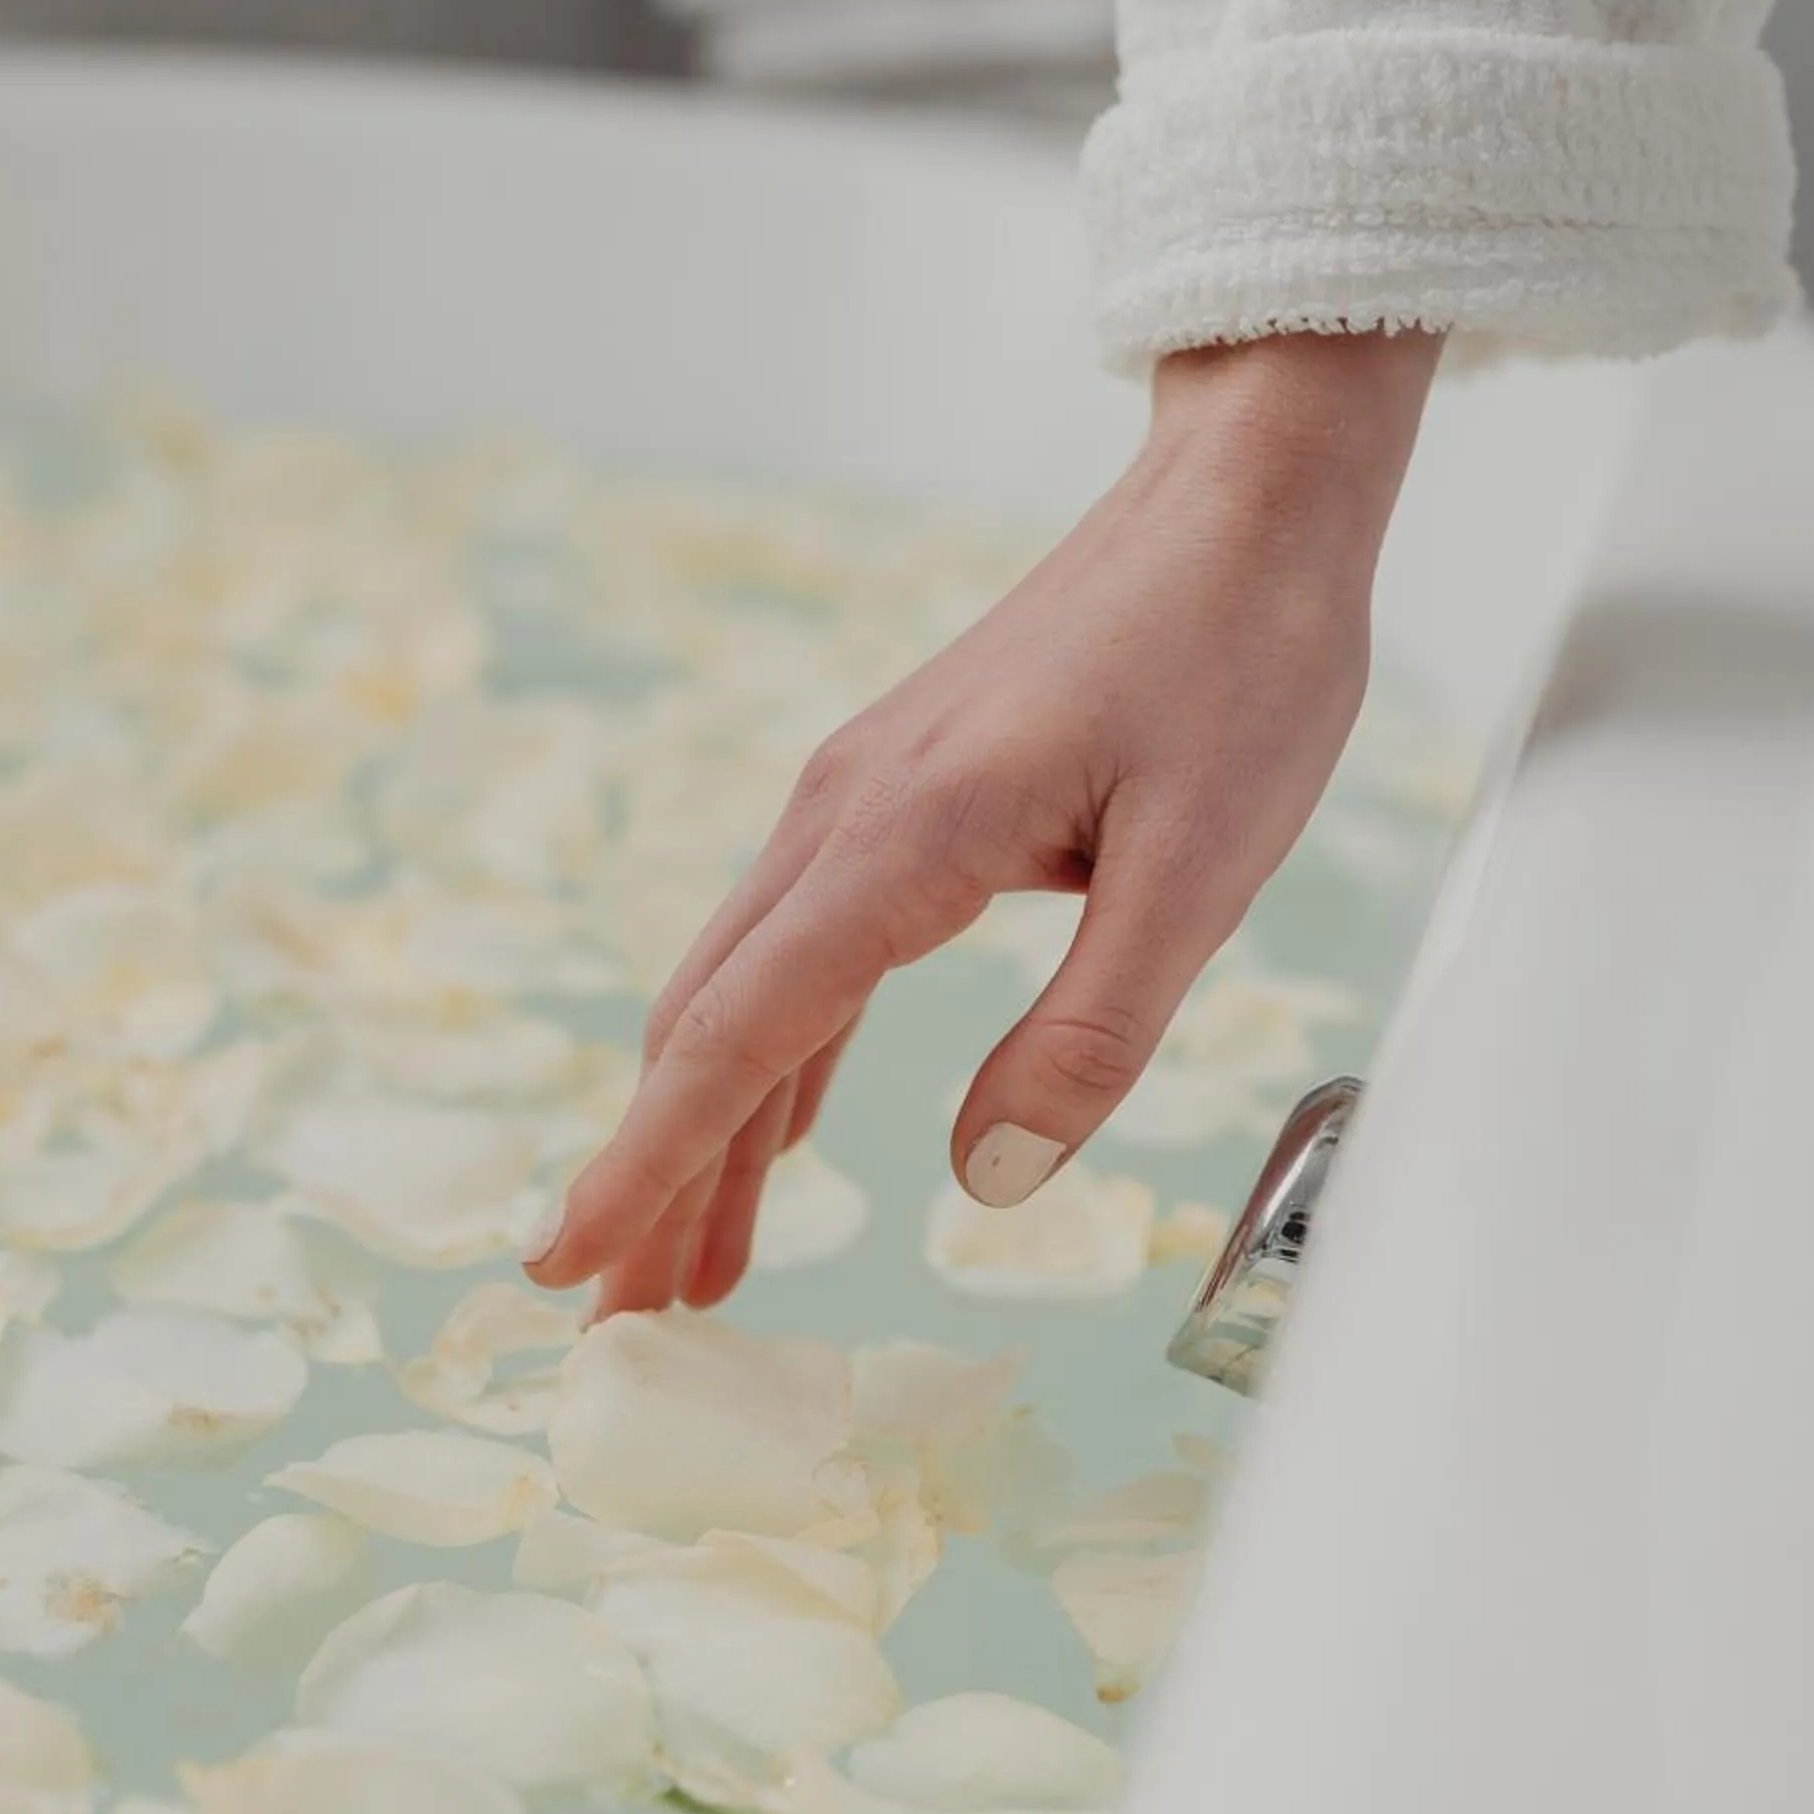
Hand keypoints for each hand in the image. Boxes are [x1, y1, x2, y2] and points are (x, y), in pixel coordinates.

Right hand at [522, 330, 1442, 1315]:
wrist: (1243, 497)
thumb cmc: (1239, 661)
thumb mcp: (1207, 864)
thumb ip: (1094, 1030)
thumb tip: (987, 1184)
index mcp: (903, 837)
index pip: (736, 1035)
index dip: (648, 1163)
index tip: (570, 1265)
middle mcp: (846, 814)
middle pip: (707, 1025)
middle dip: (653, 1176)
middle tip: (617, 1315)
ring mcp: (860, 797)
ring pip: (743, 988)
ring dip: (707, 1127)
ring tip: (692, 1262)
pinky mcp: (901, 793)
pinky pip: (802, 947)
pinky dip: (771, 1054)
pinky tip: (781, 1127)